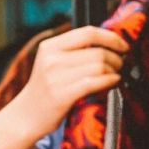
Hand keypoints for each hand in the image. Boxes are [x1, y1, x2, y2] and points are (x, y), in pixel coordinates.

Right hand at [9, 26, 129, 137]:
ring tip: (116, 76)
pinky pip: (94, 82)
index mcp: (50, 46)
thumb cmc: (46, 90)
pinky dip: (110, 81)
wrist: (26, 116)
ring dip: (114, 71)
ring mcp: (55, 77)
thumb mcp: (52, 62)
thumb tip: (109, 44)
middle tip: (121, 66)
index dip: (111, 37)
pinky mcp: (62, 95)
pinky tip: (113, 83)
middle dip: (116, 58)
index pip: (87, 32)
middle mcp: (51, 59)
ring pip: (99, 66)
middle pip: (97, 51)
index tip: (123, 46)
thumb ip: (74, 51)